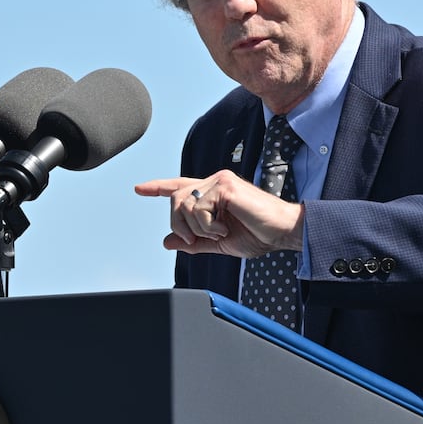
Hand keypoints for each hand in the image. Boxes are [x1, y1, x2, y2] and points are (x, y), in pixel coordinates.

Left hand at [134, 171, 303, 258]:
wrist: (283, 232)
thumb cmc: (258, 235)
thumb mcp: (218, 242)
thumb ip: (193, 241)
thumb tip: (168, 241)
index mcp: (212, 193)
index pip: (179, 186)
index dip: (157, 187)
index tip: (139, 189)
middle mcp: (214, 182)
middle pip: (175, 200)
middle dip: (180, 225)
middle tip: (199, 239)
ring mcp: (220, 181)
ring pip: (184, 205)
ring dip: (197, 228)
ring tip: (220, 233)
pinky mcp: (225, 186)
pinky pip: (198, 208)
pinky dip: (208, 227)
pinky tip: (225, 229)